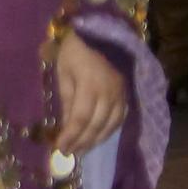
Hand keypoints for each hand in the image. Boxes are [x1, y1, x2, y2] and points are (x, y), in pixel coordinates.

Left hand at [53, 26, 126, 155]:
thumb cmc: (74, 51)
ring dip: (95, 140)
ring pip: (110, 126)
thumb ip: (66, 99)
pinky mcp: (126, 95)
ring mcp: (120, 95)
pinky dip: (109, 131)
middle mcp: (109, 93)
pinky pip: (119, 119)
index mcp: (90, 85)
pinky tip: (99, 137)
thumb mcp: (63, 72)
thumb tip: (66, 125)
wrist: (99, 35)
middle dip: (82, 142)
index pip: (81, 118)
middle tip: (69, 153)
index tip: (60, 148)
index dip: (71, 136)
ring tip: (82, 149)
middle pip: (96, 125)